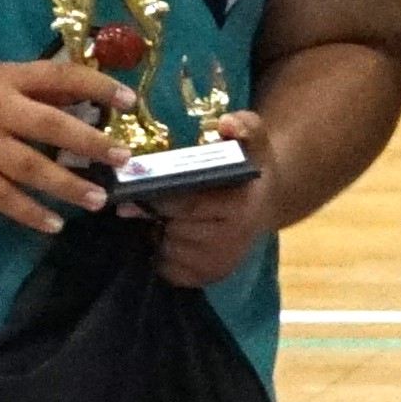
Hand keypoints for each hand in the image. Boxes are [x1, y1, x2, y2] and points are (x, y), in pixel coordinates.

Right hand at [0, 56, 133, 233]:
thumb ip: (35, 87)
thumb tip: (84, 95)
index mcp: (4, 80)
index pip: (59, 75)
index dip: (96, 85)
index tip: (130, 100)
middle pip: (50, 126)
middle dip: (91, 143)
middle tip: (123, 157)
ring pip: (30, 168)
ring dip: (67, 186)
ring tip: (98, 199)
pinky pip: (3, 198)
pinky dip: (29, 213)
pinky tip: (54, 225)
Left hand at [142, 106, 284, 291]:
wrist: (265, 202)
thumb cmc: (250, 166)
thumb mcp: (253, 139)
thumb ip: (243, 125)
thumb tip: (225, 123)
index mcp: (241, 208)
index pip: (188, 205)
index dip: (157, 199)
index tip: (135, 191)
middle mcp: (233, 241)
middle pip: (174, 229)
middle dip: (156, 217)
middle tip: (144, 203)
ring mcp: (220, 264)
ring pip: (168, 249)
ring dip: (159, 235)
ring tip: (166, 220)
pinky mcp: (208, 278)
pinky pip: (168, 268)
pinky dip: (163, 253)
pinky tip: (174, 237)